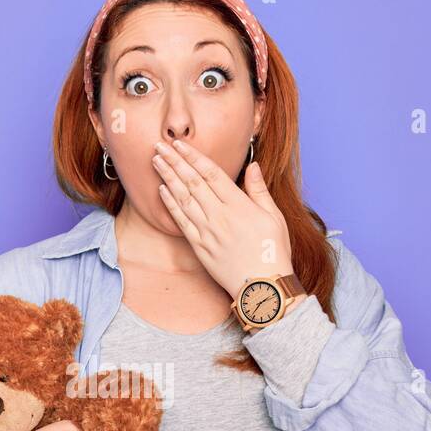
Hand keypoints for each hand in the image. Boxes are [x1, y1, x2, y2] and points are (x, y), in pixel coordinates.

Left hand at [151, 139, 293, 295]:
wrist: (262, 287)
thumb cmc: (273, 251)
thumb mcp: (274, 217)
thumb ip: (259, 190)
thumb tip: (253, 165)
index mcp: (238, 205)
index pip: (210, 173)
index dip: (193, 156)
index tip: (179, 144)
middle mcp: (219, 215)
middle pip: (192, 182)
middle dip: (174, 161)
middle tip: (158, 145)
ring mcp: (207, 232)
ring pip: (183, 199)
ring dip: (167, 178)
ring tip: (156, 162)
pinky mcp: (200, 247)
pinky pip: (181, 222)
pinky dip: (171, 205)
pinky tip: (162, 191)